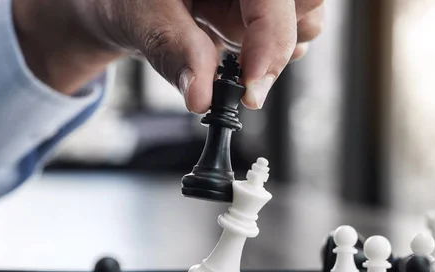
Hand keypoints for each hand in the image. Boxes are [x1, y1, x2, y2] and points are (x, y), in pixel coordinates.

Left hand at [13, 0, 324, 112]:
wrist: (127, 1)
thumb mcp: (141, 18)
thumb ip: (174, 53)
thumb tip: (201, 99)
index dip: (271, 42)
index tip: (251, 90)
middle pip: (308, 6)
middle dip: (275, 42)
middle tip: (232, 57)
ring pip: (306, 23)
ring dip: (268, 46)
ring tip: (216, 31)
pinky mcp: (266, 8)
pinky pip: (290, 33)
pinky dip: (264, 48)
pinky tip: (227, 35)